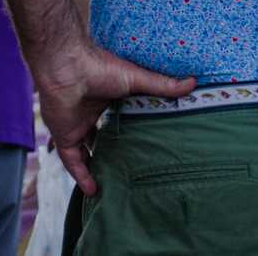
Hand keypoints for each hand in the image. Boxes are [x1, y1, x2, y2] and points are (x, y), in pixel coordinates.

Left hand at [37, 44, 195, 198]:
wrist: (68, 67)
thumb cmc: (100, 67)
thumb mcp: (136, 79)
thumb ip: (162, 85)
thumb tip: (193, 83)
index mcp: (104, 99)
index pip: (115, 118)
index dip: (125, 131)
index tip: (142, 145)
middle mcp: (88, 113)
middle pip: (99, 137)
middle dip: (110, 151)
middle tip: (128, 169)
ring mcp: (75, 125)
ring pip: (84, 152)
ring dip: (95, 166)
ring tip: (111, 185)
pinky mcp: (64, 135)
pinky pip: (72, 161)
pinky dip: (81, 175)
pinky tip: (93, 191)